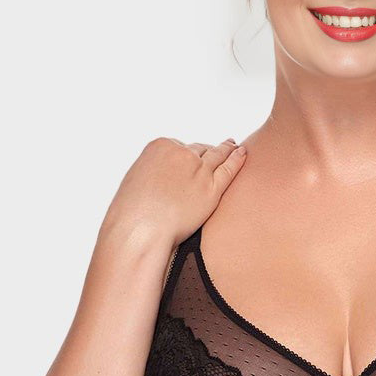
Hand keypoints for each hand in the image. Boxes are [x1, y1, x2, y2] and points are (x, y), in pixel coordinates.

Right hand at [103, 137, 246, 247]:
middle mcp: (181, 153)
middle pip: (199, 149)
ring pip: (217, 155)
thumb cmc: (132, 212)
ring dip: (227, 150)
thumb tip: (164, 177)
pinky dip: (237, 160)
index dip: (187, 155)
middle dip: (207, 153)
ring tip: (235, 147)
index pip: (180, 146)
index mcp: (159, 145)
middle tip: (220, 149)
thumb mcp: (137, 180)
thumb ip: (154, 172)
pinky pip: (229, 169)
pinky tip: (243, 154)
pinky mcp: (212, 189)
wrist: (139, 230)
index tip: (192, 159)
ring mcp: (199, 170)